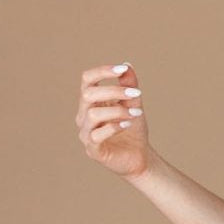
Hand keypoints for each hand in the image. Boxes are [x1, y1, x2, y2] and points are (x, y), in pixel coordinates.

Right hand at [75, 61, 151, 180]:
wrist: (140, 157)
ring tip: (136, 113)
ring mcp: (86, 133)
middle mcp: (83, 115)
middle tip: (136, 94)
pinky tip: (128, 125)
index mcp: (91, 101)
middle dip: (113, 91)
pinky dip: (113, 128)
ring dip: (117, 111)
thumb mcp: (133, 104)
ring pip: (92, 114)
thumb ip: (129, 86)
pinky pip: (96, 135)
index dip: (102, 71)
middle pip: (88, 94)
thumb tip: (127, 65)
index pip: (87, 79)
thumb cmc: (133, 130)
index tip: (122, 70)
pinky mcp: (93, 150)